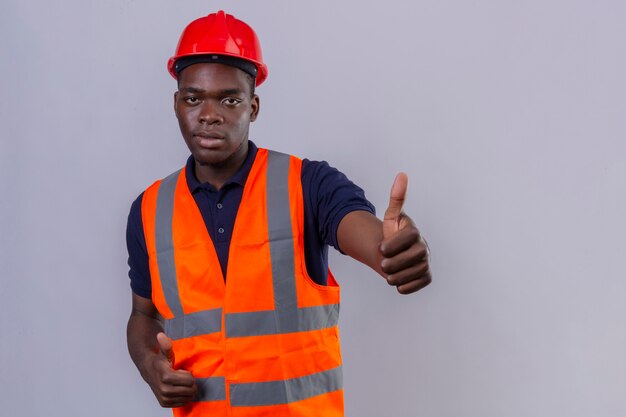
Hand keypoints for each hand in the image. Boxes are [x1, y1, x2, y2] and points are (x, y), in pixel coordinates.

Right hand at [144, 332, 196, 407]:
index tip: (181, 370)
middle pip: (190, 390)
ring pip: (188, 397)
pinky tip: (177, 389)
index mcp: (166, 377)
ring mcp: (164, 398)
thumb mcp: (164, 352)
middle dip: (190, 383)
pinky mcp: (164, 403)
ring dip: (187, 390)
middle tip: (182, 376)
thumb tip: (160, 335)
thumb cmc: (159, 361)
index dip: (188, 374)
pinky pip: (182, 403)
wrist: (148, 370)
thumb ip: (165, 344)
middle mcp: (164, 390)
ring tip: (179, 382)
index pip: (190, 380)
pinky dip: (183, 397)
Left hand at [380, 173, 431, 293]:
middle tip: (384, 263)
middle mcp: (424, 247)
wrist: (393, 254)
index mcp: (415, 232)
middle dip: (392, 263)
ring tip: (389, 272)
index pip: (407, 238)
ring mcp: (427, 263)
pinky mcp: (426, 277)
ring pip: (412, 273)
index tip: (381, 248)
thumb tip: (402, 174)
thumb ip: (396, 198)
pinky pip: (416, 286)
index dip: (390, 245)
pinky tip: (398, 279)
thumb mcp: (390, 216)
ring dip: (395, 276)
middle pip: (410, 258)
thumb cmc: (391, 234)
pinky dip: (403, 286)